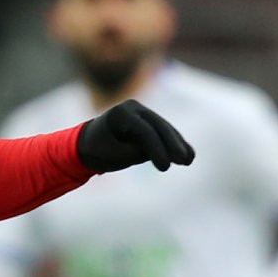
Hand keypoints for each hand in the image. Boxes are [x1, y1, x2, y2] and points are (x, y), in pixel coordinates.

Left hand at [76, 99, 194, 171]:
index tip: (165, 168)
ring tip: (189, 160)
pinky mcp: (149, 121)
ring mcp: (142, 112)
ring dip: (178, 145)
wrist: (88, 143)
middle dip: (173, 145)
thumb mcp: (113, 155)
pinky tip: (189, 155)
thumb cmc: (97, 150)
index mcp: (120, 113)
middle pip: (158, 127)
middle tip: (185, 162)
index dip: (157, 149)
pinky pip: (164, 132)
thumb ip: (136, 152)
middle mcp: (133, 108)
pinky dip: (175, 143)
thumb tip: (161, 151)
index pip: (144, 131)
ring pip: (164, 129)